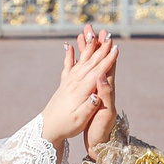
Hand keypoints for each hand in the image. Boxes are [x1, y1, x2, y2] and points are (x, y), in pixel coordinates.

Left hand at [40, 26, 116, 145]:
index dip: (108, 61)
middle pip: (90, 63)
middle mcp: (73, 84)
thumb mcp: (80, 120)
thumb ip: (89, 108)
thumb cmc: (66, 126)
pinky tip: (68, 46)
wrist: (47, 129)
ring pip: (80, 61)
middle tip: (109, 36)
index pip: (97, 73)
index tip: (116, 50)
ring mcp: (67, 82)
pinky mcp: (63, 84)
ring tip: (92, 34)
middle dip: (101, 49)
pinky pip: (67, 66)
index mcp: (80, 92)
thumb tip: (96, 96)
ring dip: (88, 48)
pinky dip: (69, 55)